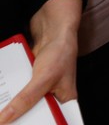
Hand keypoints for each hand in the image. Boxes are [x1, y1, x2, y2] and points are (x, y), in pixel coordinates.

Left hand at [0, 0, 80, 123]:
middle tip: (5, 120)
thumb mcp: (43, 79)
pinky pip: (16, 93)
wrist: (52, 29)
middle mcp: (53, 97)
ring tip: (2, 110)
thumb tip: (5, 119)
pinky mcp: (29, 82)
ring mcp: (40, 90)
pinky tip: (3, 93)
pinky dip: (9, 94)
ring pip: (22, 106)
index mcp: (65, 101)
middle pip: (34, 116)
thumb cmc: (60, 52)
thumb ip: (25, 99)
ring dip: (11, 106)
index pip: (53, 122)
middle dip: (19, 118)